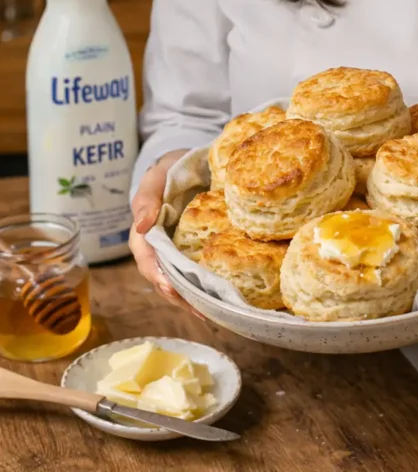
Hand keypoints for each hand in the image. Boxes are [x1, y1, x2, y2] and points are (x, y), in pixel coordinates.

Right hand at [129, 149, 204, 318]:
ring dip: (191, 299)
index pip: (147, 258)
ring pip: (178, 281)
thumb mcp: (154, 178)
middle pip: (162, 278)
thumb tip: (141, 225)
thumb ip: (146, 198)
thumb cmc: (167, 170)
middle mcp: (157, 248)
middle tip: (199, 310)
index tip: (172, 288)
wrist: (187, 164)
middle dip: (178, 296)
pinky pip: (193, 273)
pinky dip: (202, 288)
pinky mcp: (190, 252)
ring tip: (211, 313)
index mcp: (144, 233)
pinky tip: (217, 300)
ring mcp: (173, 252)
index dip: (158, 274)